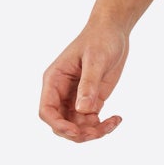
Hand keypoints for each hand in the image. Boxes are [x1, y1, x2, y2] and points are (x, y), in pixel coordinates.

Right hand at [39, 22, 128, 141]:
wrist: (113, 31)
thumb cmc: (100, 39)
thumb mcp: (95, 59)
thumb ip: (89, 84)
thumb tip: (83, 110)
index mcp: (54, 80)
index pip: (47, 110)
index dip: (58, 125)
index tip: (76, 131)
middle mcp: (62, 92)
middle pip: (61, 124)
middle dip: (78, 133)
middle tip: (99, 131)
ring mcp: (76, 98)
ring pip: (77, 126)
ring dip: (93, 131)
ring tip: (113, 122)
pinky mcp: (91, 100)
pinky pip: (91, 121)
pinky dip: (103, 126)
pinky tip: (117, 118)